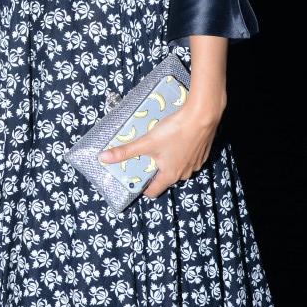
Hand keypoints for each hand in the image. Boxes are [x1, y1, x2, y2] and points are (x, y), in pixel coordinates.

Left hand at [98, 88, 225, 197]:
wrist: (203, 115)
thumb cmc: (174, 131)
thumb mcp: (146, 142)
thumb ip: (125, 151)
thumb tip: (102, 158)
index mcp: (170, 175)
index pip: (153, 191)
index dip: (142, 187)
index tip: (135, 179)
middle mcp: (184, 173)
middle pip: (165, 178)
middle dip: (155, 170)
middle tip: (145, 156)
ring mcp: (196, 164)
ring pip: (178, 167)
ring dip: (169, 160)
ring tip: (160, 145)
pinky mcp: (203, 153)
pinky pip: (189, 157)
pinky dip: (182, 151)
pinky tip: (177, 138)